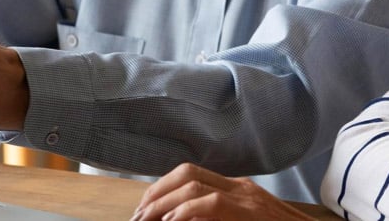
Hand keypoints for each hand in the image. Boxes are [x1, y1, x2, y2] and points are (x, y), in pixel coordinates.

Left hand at [131, 163, 313, 220]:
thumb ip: (220, 218)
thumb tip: (184, 219)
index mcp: (240, 190)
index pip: (192, 175)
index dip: (162, 189)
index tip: (145, 209)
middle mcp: (242, 188)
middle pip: (187, 173)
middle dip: (155, 193)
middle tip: (138, 216)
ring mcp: (248, 198)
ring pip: (194, 183)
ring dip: (162, 202)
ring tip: (145, 220)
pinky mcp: (250, 211)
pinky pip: (210, 203)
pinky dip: (184, 212)